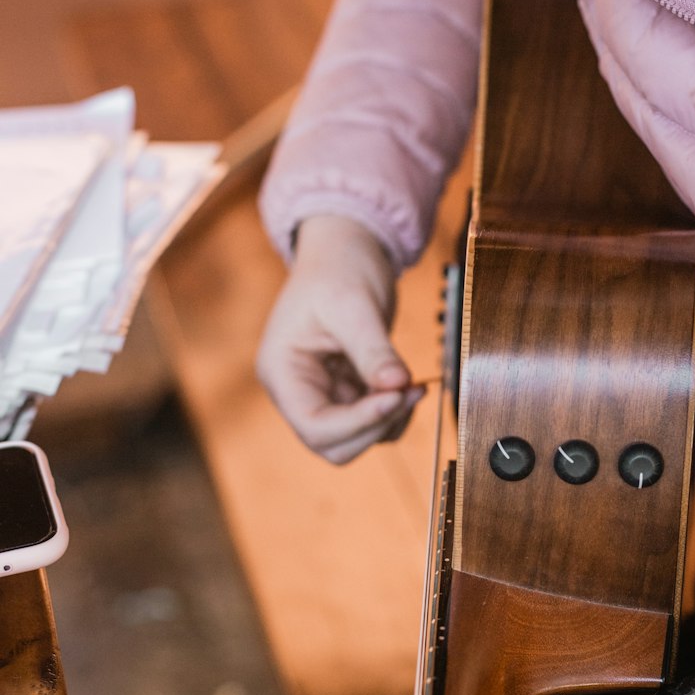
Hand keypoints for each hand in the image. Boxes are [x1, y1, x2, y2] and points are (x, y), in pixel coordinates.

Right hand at [256, 216, 423, 462]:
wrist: (347, 250)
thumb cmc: (338, 268)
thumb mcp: (354, 304)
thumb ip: (373, 349)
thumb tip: (396, 386)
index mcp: (281, 371)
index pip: (314, 425)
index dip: (358, 421)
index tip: (397, 394)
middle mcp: (296, 391)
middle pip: (333, 444)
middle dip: (375, 425)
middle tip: (410, 391)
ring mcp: (321, 395)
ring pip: (355, 441)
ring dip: (389, 422)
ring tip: (412, 384)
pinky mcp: (346, 393)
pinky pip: (371, 425)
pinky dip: (394, 414)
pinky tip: (408, 385)